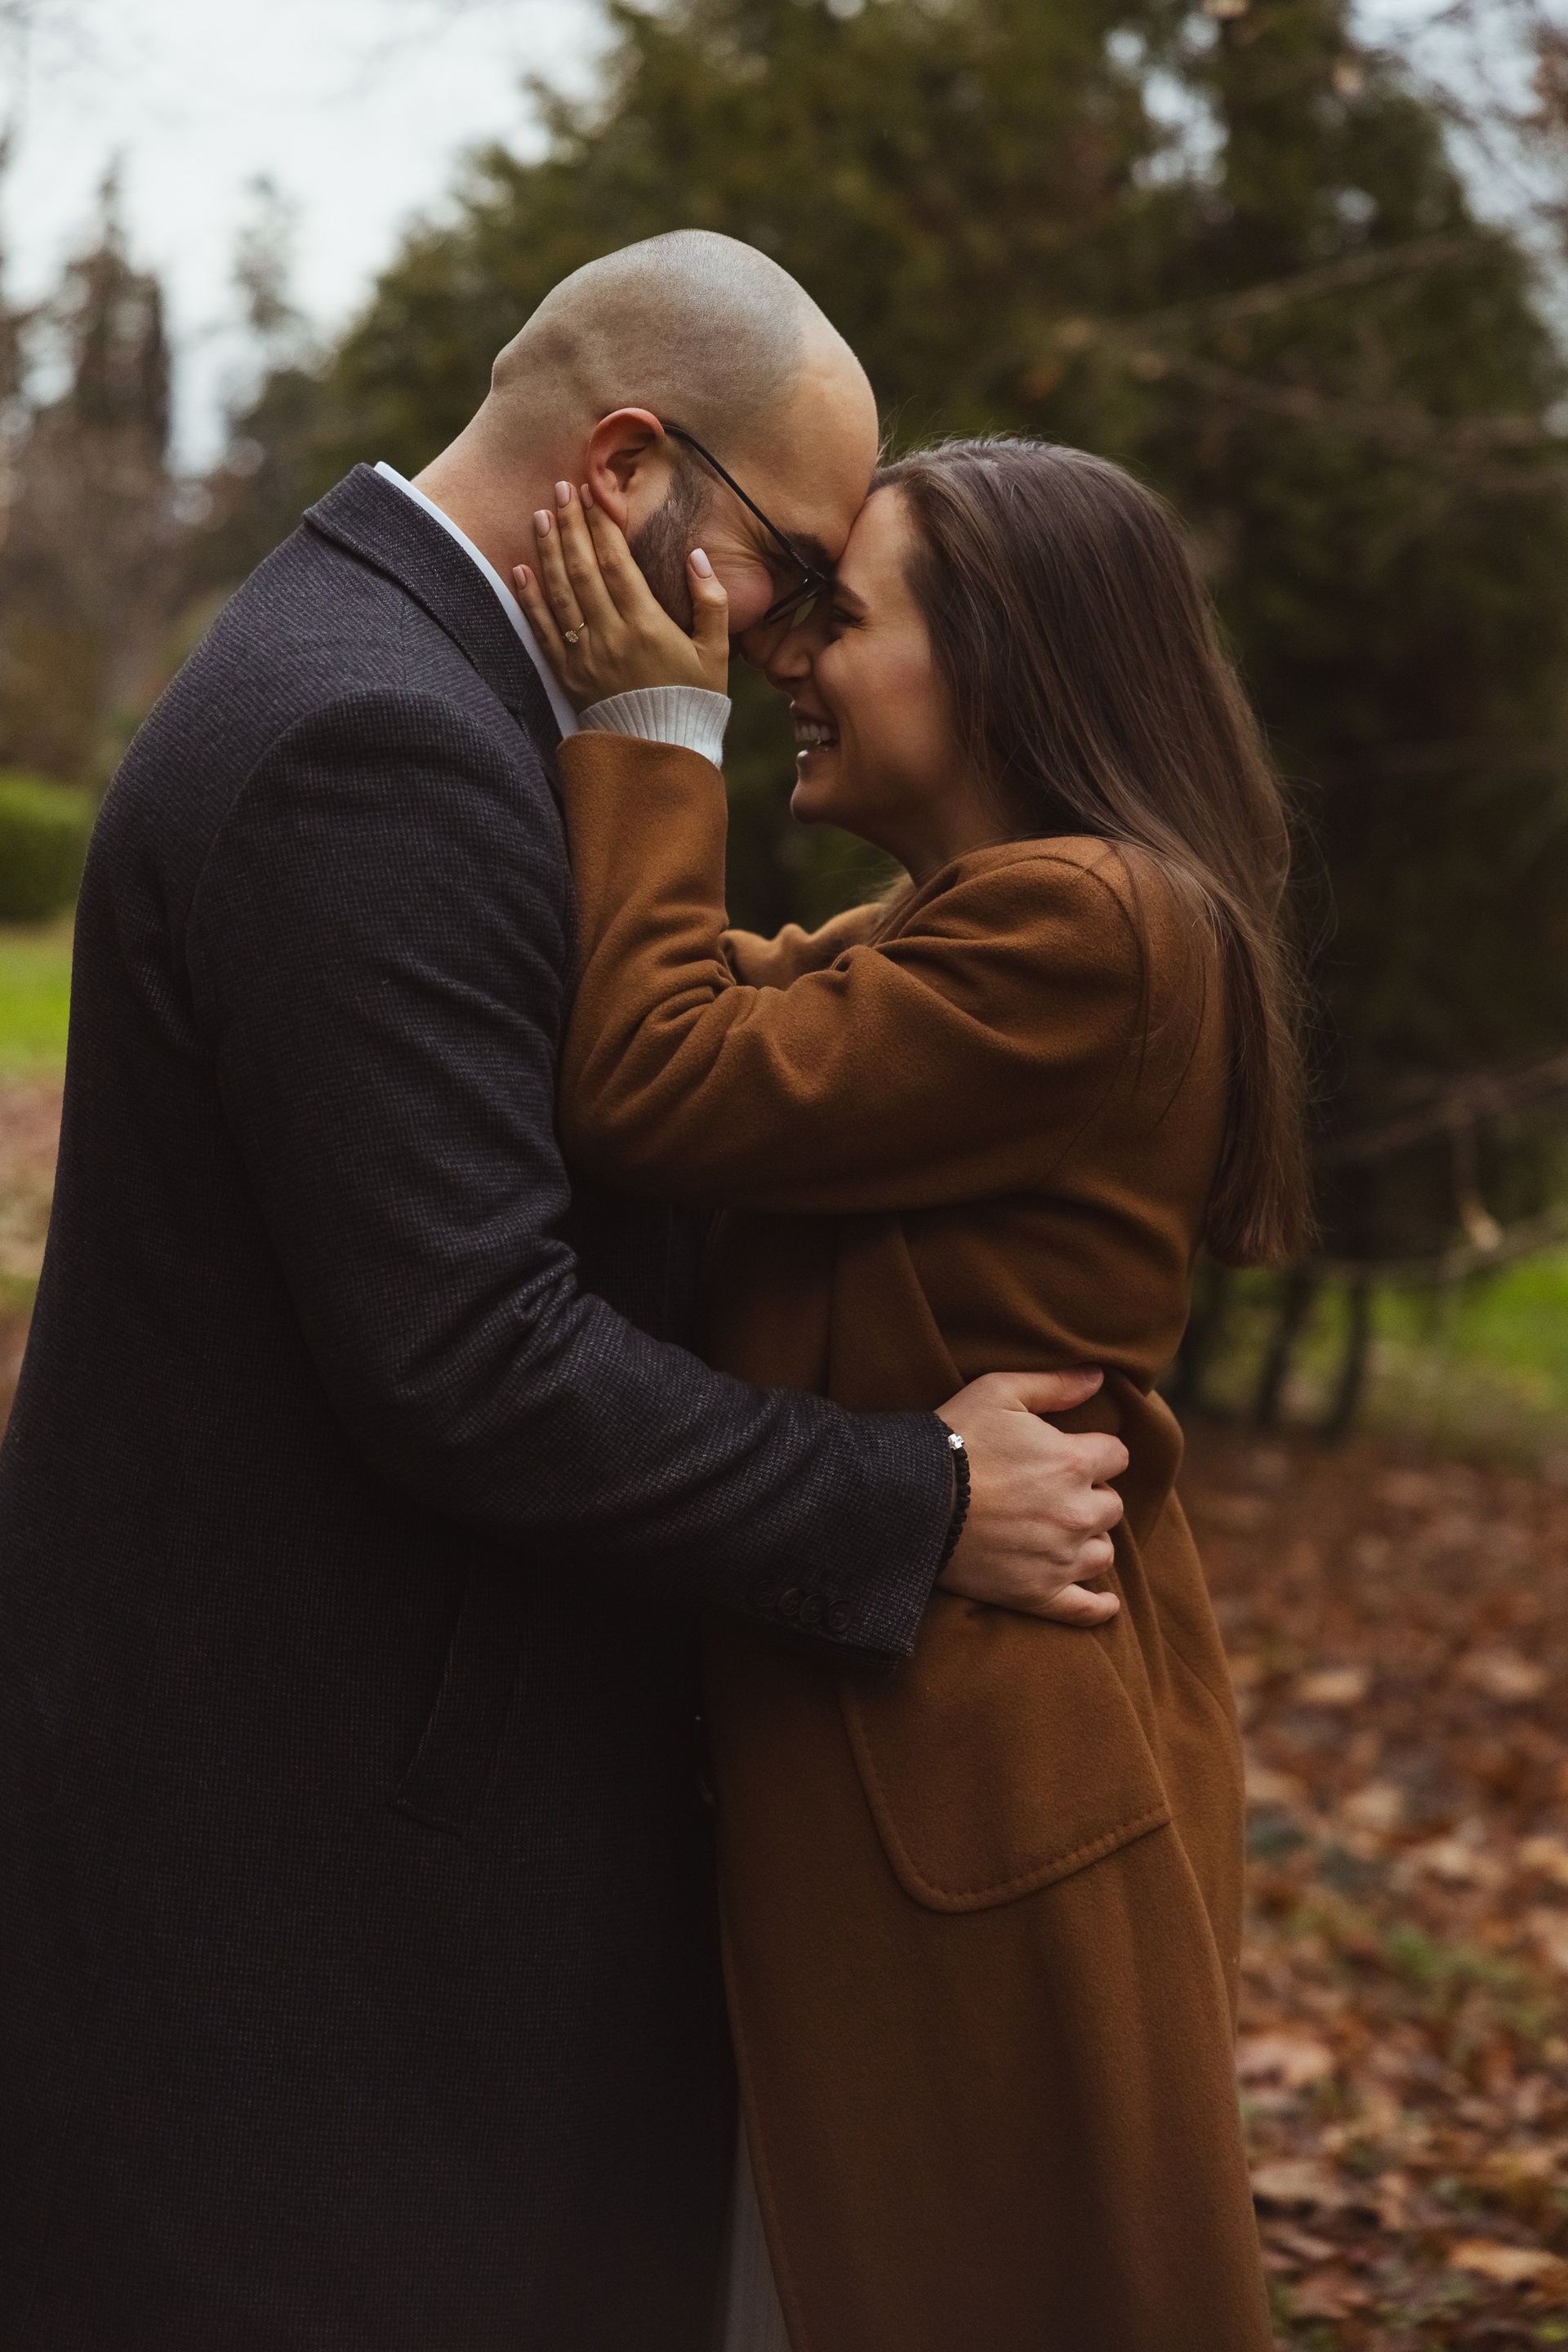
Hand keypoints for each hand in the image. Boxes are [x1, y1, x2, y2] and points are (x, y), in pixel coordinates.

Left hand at [513, 479, 729, 709]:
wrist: (660, 752)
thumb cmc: (693, 700)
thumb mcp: (716, 653)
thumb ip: (711, 602)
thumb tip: (696, 556)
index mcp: (646, 624)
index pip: (615, 561)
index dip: (601, 523)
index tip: (593, 492)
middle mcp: (610, 635)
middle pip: (583, 568)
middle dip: (571, 524)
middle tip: (561, 489)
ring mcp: (585, 655)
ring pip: (559, 592)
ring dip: (547, 551)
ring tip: (540, 516)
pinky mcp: (567, 674)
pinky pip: (543, 630)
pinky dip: (529, 599)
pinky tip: (521, 569)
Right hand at [936, 1370, 1127, 1626]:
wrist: (908, 1499)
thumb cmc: (952, 1438)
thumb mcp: (999, 1392)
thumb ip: (1054, 1384)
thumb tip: (1098, 1377)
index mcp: (1074, 1461)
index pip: (1117, 1456)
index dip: (1096, 1452)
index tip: (1073, 1454)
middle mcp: (1076, 1512)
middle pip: (1112, 1506)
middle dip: (1092, 1496)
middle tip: (1058, 1493)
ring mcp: (1059, 1558)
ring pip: (1102, 1552)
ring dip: (1089, 1541)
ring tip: (1063, 1534)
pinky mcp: (1036, 1594)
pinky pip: (1085, 1609)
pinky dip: (1098, 1606)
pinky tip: (1103, 1601)